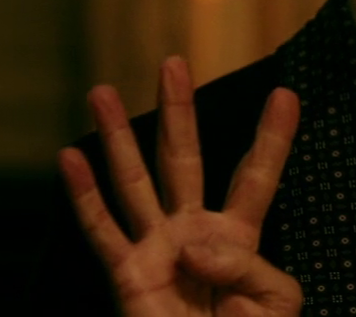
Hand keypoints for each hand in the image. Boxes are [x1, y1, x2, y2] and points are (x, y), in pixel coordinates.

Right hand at [58, 56, 302, 315]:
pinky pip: (103, 232)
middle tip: (174, 63)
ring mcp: (157, 249)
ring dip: (116, 136)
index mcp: (238, 236)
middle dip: (179, 110)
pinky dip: (84, 195)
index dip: (274, 137)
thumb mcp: (277, 300)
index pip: (258, 176)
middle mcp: (193, 231)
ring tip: (101, 92)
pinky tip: (68, 158)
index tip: (287, 94)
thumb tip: (194, 243)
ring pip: (135, 181)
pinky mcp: (129, 275)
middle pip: (186, 158)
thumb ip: (248, 264)